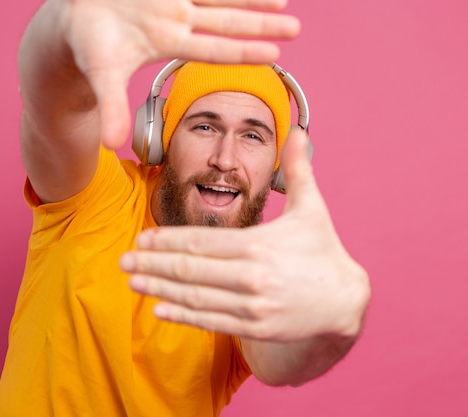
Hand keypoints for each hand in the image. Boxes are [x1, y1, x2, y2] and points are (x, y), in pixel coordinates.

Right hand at [58, 0, 300, 148]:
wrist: (72, 18)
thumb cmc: (88, 45)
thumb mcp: (101, 75)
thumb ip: (112, 107)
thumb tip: (110, 146)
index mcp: (167, 41)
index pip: (213, 48)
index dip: (243, 51)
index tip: (275, 55)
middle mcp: (177, 19)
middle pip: (227, 22)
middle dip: (260, 26)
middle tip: (297, 28)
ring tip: (284, 1)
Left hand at [120, 130, 369, 341]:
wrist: (345, 300)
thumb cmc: (323, 250)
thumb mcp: (314, 208)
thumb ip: (300, 170)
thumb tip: (300, 132)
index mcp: (260, 245)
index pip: (202, 241)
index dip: (168, 239)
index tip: (142, 237)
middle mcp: (253, 276)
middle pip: (191, 269)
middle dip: (153, 264)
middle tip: (123, 259)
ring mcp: (253, 305)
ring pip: (196, 296)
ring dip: (160, 288)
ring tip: (133, 282)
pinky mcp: (256, 328)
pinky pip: (211, 321)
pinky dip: (183, 315)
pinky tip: (159, 308)